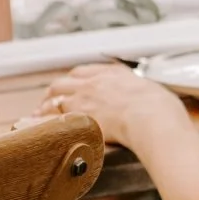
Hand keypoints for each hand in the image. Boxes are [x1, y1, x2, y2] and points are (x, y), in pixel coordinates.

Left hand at [37, 62, 183, 148]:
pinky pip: (54, 117)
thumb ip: (140, 92)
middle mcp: (94, 83)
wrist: (151, 118)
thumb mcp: (152, 90)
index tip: (71, 85)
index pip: (84, 72)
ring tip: (39, 115)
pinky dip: (45, 121)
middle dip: (53, 91)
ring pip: (54, 97)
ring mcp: (84, 100)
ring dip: (45, 106)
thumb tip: (146, 98)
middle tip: (48, 100)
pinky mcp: (79, 118)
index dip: (73, 79)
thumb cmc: (159, 108)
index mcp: (112, 74)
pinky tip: (40, 128)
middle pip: (63, 82)